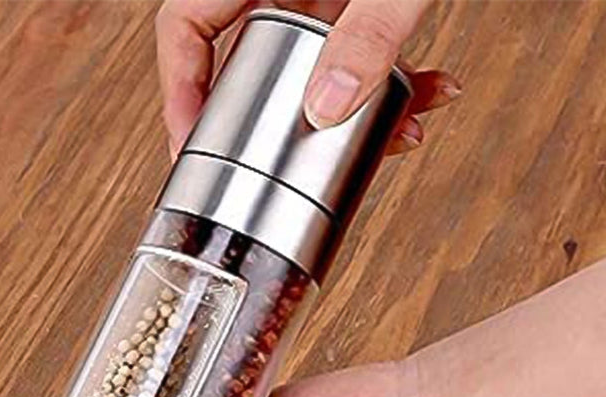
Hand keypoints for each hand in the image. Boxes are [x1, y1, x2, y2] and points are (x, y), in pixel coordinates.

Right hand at [156, 0, 460, 156]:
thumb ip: (368, 33)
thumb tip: (327, 109)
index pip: (186, 25)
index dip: (180, 89)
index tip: (192, 142)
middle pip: (249, 56)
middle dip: (278, 116)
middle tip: (283, 162)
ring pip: (310, 59)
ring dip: (352, 104)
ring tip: (393, 131)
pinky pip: (354, 43)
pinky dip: (388, 74)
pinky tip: (426, 91)